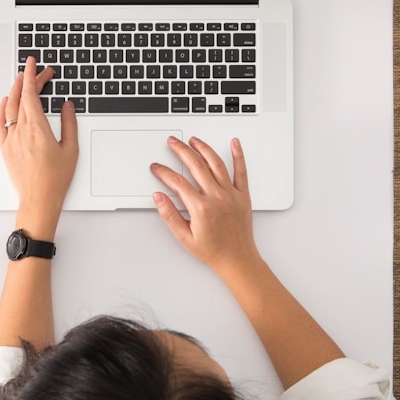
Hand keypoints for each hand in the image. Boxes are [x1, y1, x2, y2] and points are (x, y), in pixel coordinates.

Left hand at [0, 57, 77, 235]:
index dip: (32, 76)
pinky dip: (2, 109)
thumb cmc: (55, 179)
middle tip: (37, 71)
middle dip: (28, 80)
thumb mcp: (71, 149)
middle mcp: (21, 131)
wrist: (39, 199)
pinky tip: (6, 102)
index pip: (31, 94)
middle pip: (21, 98)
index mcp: (38, 129)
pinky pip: (0, 123)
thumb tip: (67, 106)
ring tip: (21, 80)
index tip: (34, 64)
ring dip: (15, 91)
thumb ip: (69, 123)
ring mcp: (11, 139)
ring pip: (9, 108)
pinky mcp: (5, 148)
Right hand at [150, 136, 257, 273]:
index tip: (157, 167)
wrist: (237, 259)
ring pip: (216, 164)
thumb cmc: (213, 251)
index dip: (164, 172)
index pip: (177, 182)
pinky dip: (238, 155)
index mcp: (201, 208)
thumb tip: (159, 197)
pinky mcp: (243, 195)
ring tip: (194, 140)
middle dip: (181, 150)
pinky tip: (234, 143)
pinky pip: (241, 171)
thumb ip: (169, 215)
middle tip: (173, 142)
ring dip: (203, 148)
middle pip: (196, 166)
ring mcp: (231, 195)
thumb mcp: (184, 237)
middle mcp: (217, 197)